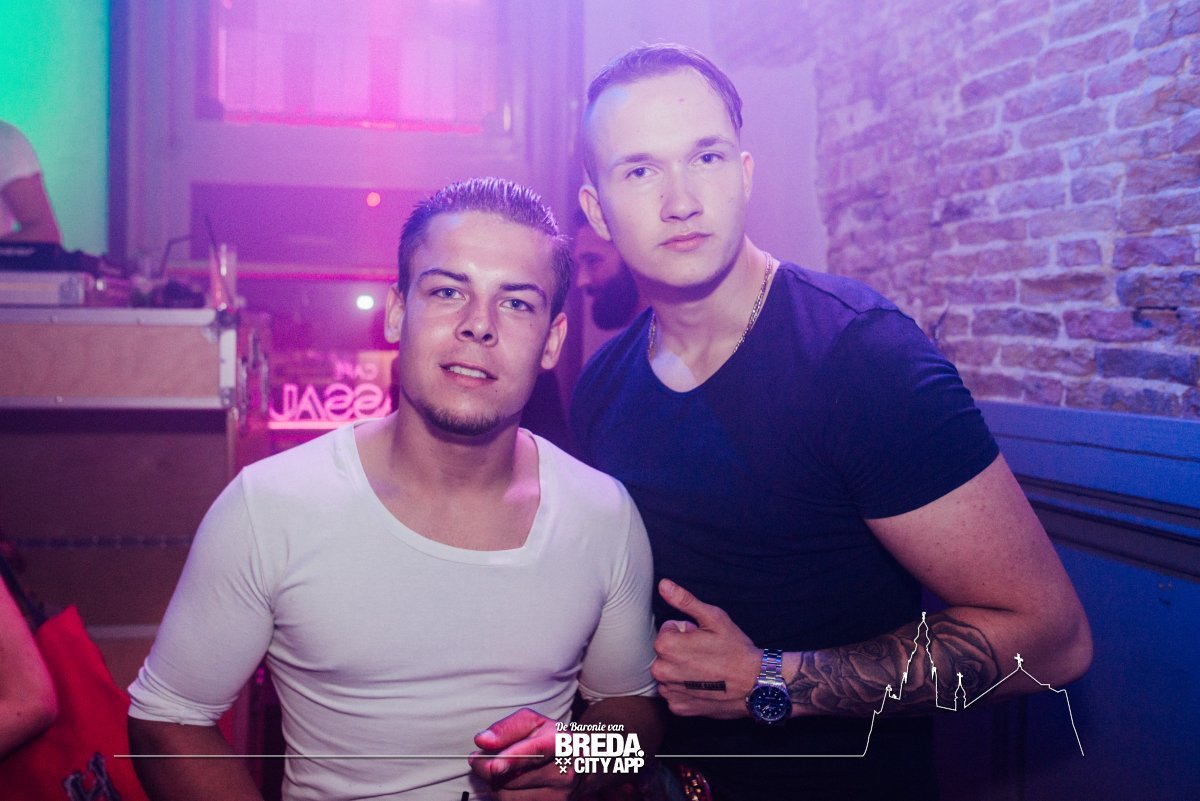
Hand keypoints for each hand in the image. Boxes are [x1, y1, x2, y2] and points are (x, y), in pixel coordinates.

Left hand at [469, 708, 577, 800]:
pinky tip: (508, 783)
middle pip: (515, 778)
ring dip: (494, 784)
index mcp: (561, 744)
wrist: (583, 765)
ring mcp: (559, 797)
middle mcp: (563, 773)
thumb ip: (507, 728)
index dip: (513, 759)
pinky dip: (503, 794)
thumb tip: (482, 741)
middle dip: (488, 769)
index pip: (536, 752)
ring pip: (509, 796)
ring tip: (497, 770)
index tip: (494, 767)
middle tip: (478, 759)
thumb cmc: (552, 740)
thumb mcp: (534, 723)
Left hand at [652, 579, 761, 717]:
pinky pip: (675, 693)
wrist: (756, 685)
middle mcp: (661, 671)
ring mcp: (669, 691)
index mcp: (666, 645)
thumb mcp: (713, 618)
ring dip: (682, 670)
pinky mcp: (678, 708)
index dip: (687, 632)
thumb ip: (684, 600)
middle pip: (666, 652)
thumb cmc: (736, 650)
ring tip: (707, 670)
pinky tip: (704, 686)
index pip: (667, 630)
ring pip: (669, 673)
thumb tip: (663, 584)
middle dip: (682, 650)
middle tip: (706, 653)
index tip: (703, 638)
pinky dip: (686, 689)